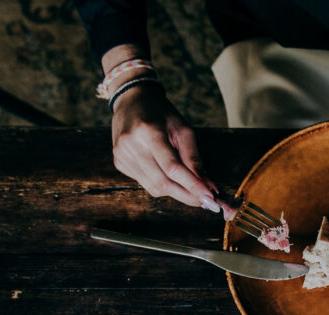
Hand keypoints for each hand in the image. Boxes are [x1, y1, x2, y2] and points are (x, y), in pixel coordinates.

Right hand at [111, 84, 218, 209]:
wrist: (130, 99)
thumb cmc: (160, 112)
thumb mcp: (182, 128)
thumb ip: (193, 158)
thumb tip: (207, 185)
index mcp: (148, 131)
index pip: (172, 168)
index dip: (192, 186)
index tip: (209, 198)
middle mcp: (131, 145)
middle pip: (162, 182)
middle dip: (186, 195)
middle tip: (204, 201)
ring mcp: (122, 155)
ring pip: (154, 188)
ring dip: (175, 192)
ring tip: (189, 188)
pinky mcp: (119, 162)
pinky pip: (145, 183)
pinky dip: (161, 184)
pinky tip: (167, 175)